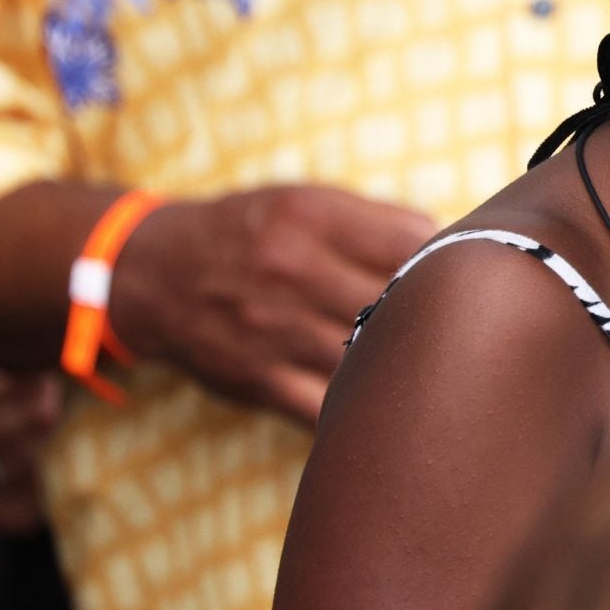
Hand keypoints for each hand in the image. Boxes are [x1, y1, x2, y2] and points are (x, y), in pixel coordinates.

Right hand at [112, 185, 436, 424]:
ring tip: (424, 365)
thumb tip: (449, 244)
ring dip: (402, 365)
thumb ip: (376, 219)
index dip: (445, 262)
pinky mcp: (260, 380)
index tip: (455, 276)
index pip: (411, 242)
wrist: (153, 276)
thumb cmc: (249, 234)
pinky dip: (360, 409)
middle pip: (397, 302)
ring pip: (368, 358)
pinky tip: (382, 402)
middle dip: (432, 317)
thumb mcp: (303, 200)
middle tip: (452, 328)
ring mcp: (275, 330)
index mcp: (310, 216)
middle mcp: (291, 270)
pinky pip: (328, 407)